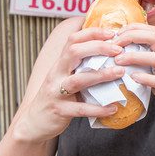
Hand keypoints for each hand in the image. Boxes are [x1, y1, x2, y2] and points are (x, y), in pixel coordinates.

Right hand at [14, 27, 126, 142]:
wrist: (34, 122)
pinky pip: (81, 109)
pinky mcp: (60, 111)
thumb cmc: (57, 96)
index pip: (73, 40)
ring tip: (120, 72)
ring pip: (77, 80)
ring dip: (101, 74)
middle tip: (119, 50)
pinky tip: (113, 108)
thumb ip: (82, 65)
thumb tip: (109, 52)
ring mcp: (56, 93)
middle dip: (98, 48)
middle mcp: (56, 74)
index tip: (112, 33)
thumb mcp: (65, 76)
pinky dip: (98, 108)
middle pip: (74, 53)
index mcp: (60, 64)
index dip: (92, 33)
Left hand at [112, 23, 154, 129]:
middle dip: (132, 37)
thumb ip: (146, 62)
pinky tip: (133, 78)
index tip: (117, 35)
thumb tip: (122, 55)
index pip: (153, 31)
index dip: (134, 29)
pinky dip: (146, 78)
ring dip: (136, 57)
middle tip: (114, 45)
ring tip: (119, 60)